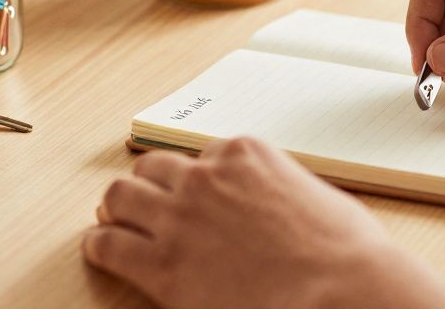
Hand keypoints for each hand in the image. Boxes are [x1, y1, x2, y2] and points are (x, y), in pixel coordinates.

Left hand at [84, 137, 444, 308]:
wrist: (338, 290)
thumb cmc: (343, 251)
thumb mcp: (315, 195)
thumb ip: (280, 188)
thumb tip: (275, 204)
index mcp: (245, 153)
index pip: (204, 154)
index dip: (201, 178)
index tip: (199, 196)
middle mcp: (206, 177)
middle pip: (153, 167)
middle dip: (150, 185)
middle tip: (146, 203)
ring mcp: (180, 217)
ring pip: (120, 196)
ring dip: (119, 209)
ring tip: (116, 222)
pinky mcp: (162, 264)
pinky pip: (108, 244)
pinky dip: (101, 245)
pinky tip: (102, 250)